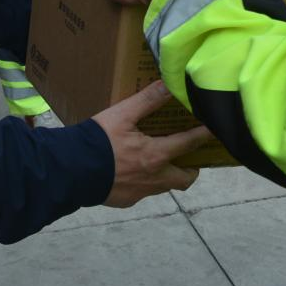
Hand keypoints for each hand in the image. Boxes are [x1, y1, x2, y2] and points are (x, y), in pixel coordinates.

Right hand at [93, 81, 209, 207]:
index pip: (188, 144)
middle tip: (188, 156)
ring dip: (167, 175)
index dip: (204, 136)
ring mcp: (139, 193)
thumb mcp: (123, 114)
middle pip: (184, 179)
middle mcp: (153, 178)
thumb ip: (147, 100)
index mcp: (155, 156)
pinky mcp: (125, 200)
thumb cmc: (98, 140)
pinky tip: (131, 171)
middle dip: (191, 169)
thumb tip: (169, 84)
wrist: (69, 170)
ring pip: (163, 187)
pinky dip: (143, 182)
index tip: (216, 131)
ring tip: (160, 161)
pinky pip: (142, 192)